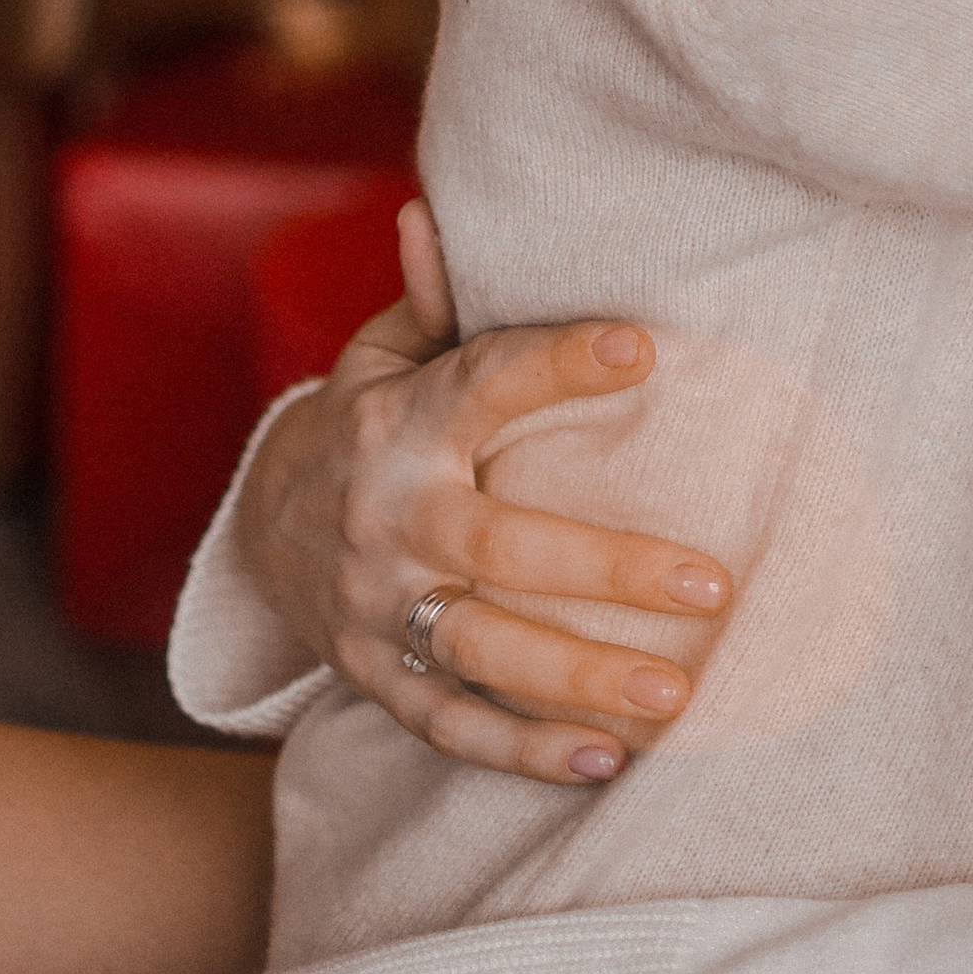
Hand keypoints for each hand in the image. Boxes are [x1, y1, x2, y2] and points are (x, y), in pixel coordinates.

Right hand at [237, 199, 733, 785]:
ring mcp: (376, 608)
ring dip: (580, 679)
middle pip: (501, 549)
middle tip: (712, 585)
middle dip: (609, 570)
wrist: (260, 532)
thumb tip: (432, 212)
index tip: (645, 349)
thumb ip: (431, 301)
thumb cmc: (368, 421)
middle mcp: (384, 518)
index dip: (559, 364)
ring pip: (484, 650)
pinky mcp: (375, 676)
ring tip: (677, 696)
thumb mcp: (384, 354)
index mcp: (396, 421)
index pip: (484, 382)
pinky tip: (604, 761)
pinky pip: (451, 723)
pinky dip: (523, 750)